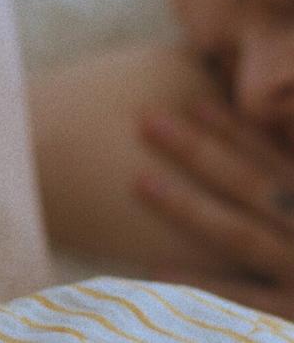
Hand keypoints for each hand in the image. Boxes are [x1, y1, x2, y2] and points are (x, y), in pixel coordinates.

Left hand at [137, 100, 293, 317]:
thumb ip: (280, 184)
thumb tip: (260, 138)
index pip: (272, 158)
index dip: (234, 130)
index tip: (191, 103)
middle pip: (252, 185)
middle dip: (199, 151)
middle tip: (147, 120)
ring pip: (241, 235)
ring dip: (190, 207)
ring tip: (140, 181)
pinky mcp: (291, 316)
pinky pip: (241, 299)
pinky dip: (200, 283)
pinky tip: (155, 269)